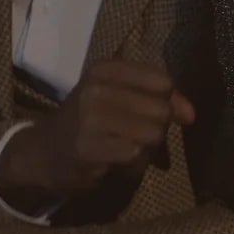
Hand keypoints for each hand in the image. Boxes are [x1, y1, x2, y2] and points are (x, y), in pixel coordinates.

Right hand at [0, 60, 197, 210]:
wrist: (43, 154)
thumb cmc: (88, 123)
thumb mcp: (119, 98)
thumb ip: (160, 99)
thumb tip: (191, 114)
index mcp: (106, 68)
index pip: (163, 82)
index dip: (168, 102)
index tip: (151, 116)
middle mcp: (96, 88)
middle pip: (162, 109)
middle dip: (157, 128)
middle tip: (133, 136)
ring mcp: (90, 117)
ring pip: (152, 133)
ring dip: (146, 149)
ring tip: (124, 149)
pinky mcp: (89, 147)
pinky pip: (136, 155)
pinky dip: (133, 165)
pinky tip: (115, 163)